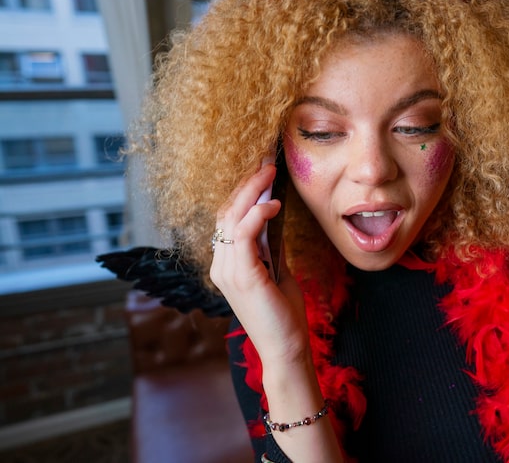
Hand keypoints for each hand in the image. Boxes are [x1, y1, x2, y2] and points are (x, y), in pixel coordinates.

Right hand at [210, 163, 308, 365]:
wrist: (286, 348)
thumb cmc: (283, 313)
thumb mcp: (276, 271)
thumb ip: (270, 246)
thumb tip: (274, 217)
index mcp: (226, 264)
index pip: (227, 218)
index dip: (242, 191)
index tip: (261, 170)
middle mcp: (220, 265)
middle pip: (226, 212)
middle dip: (246, 183)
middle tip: (265, 161)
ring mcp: (226, 271)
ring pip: (231, 218)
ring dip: (252, 191)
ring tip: (270, 172)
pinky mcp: (241, 276)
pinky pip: (243, 235)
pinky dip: (257, 215)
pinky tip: (273, 204)